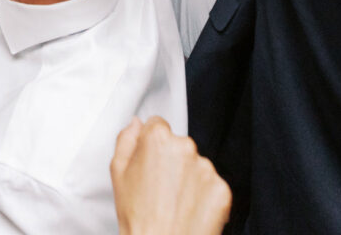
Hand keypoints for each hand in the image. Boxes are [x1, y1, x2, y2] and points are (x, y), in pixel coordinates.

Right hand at [110, 118, 230, 234]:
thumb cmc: (138, 216)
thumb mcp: (118, 173)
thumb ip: (126, 139)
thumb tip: (136, 124)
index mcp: (158, 139)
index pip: (157, 125)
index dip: (150, 145)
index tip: (150, 162)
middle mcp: (186, 147)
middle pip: (179, 145)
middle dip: (171, 162)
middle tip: (159, 188)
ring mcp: (207, 168)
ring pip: (197, 165)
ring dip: (189, 179)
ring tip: (174, 203)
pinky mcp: (222, 189)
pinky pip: (213, 185)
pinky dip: (204, 196)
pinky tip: (189, 210)